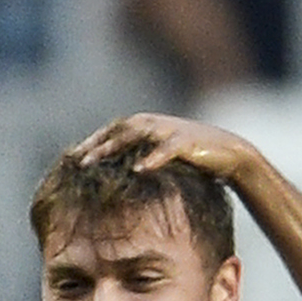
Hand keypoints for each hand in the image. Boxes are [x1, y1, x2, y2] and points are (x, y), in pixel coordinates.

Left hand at [73, 114, 259, 183]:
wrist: (230, 154)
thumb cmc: (192, 159)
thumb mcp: (161, 157)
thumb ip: (139, 159)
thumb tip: (113, 177)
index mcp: (146, 125)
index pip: (111, 130)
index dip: (91, 141)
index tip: (71, 158)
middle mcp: (154, 123)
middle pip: (117, 130)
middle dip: (96, 144)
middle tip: (75, 160)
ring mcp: (170, 130)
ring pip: (135, 134)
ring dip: (113, 147)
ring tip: (94, 162)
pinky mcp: (187, 142)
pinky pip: (166, 149)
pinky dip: (151, 158)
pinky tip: (138, 170)